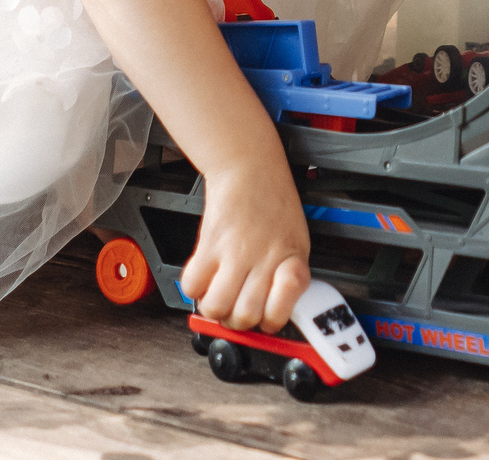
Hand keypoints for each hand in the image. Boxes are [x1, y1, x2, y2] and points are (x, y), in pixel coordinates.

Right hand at [180, 164, 311, 332]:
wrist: (249, 167)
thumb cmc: (273, 202)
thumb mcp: (296, 239)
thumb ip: (289, 275)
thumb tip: (276, 309)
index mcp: (291, 260)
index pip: (282, 310)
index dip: (272, 321)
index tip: (267, 318)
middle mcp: (264, 259)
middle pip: (244, 317)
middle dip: (237, 320)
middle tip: (237, 306)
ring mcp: (235, 252)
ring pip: (216, 307)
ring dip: (214, 308)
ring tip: (218, 294)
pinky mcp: (209, 244)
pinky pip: (192, 286)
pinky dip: (194, 289)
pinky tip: (205, 277)